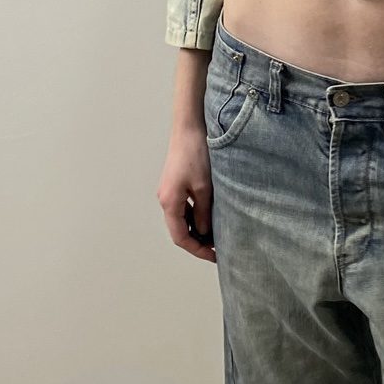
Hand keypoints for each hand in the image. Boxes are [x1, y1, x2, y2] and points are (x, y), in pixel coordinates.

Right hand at [156, 124, 216, 263]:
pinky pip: (185, 206)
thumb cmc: (195, 153)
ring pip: (182, 218)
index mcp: (169, 202)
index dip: (197, 249)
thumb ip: (203, 212)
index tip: (214, 256)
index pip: (180, 237)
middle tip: (217, 247)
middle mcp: (166, 199)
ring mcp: (170, 191)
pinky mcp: (176, 183)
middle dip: (197, 241)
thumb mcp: (204, 186)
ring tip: (216, 233)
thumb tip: (204, 232)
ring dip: (197, 228)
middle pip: (179, 229)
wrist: (189, 127)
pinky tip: (210, 215)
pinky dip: (196, 215)